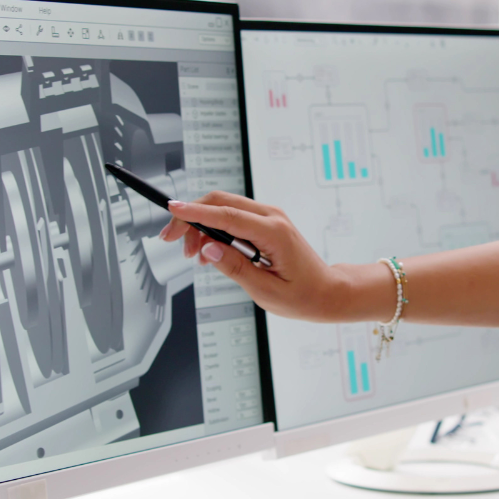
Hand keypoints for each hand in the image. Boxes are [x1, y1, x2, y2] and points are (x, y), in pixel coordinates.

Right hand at [158, 192, 378, 322]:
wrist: (327, 292)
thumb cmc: (303, 295)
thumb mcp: (264, 290)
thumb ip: (234, 267)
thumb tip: (208, 249)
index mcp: (274, 233)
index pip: (226, 215)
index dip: (196, 212)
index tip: (173, 209)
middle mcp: (272, 218)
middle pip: (221, 202)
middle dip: (191, 218)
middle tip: (172, 241)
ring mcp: (270, 218)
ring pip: (224, 208)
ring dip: (202, 225)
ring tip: (193, 256)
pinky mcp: (265, 223)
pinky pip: (233, 217)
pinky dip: (215, 228)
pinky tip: (208, 250)